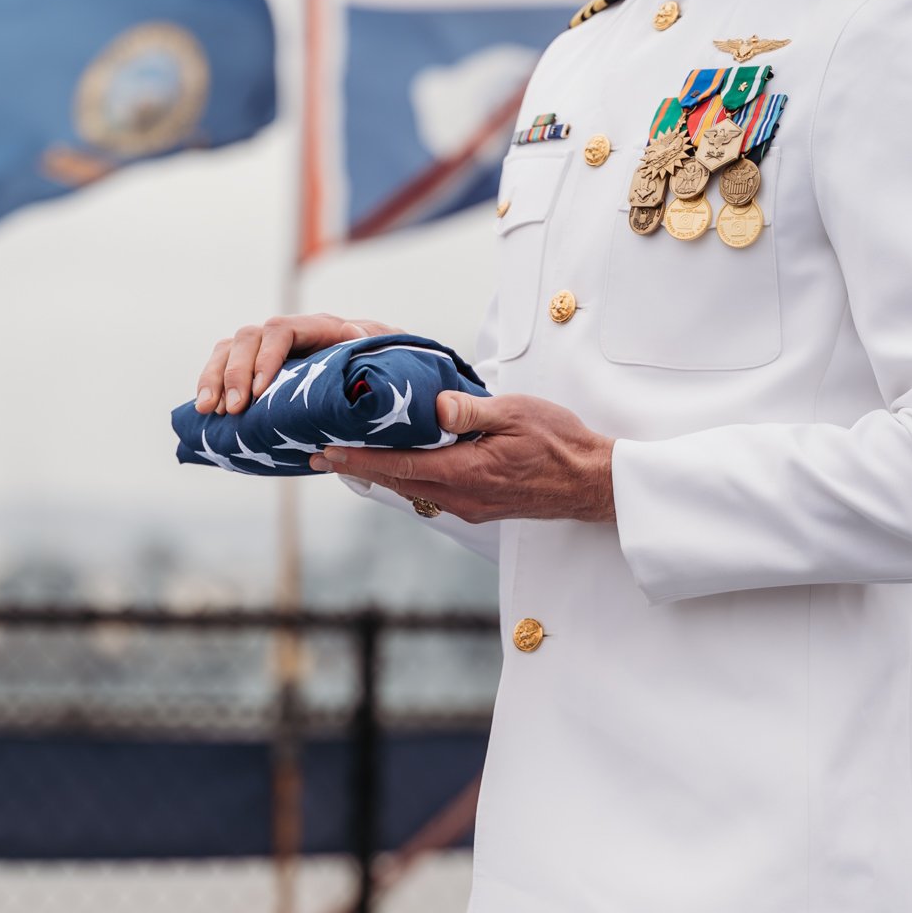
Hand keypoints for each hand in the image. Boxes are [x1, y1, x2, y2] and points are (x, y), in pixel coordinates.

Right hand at [195, 313, 394, 415]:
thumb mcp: (380, 356)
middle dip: (235, 373)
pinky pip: (223, 367)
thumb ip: (365, 344)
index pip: (280, 331)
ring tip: (209, 412)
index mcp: (318, 328)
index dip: (266, 358)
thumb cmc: (379, 367)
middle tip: (234, 410)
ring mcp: (268, 349)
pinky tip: (204, 412)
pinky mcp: (254, 369)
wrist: (375, 377)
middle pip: (248, 338)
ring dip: (214, 378)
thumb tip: (351, 330)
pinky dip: (211, 386)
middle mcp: (288, 333)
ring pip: (228, 349)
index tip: (259, 392)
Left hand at [313, 392, 616, 524]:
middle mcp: (462, 496)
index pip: (401, 466)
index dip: (360, 460)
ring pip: (413, 489)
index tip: (328, 452)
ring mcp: (469, 506)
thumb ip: (473, 410)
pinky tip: (397, 465)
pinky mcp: (478, 507)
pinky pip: (431, 492)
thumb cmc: (559, 443)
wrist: (590, 482)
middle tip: (321, 454)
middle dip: (357, 468)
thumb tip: (435, 405)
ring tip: (348, 459)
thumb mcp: (518, 413)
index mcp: (467, 472)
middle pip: (397, 482)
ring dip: (380, 475)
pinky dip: (406, 478)